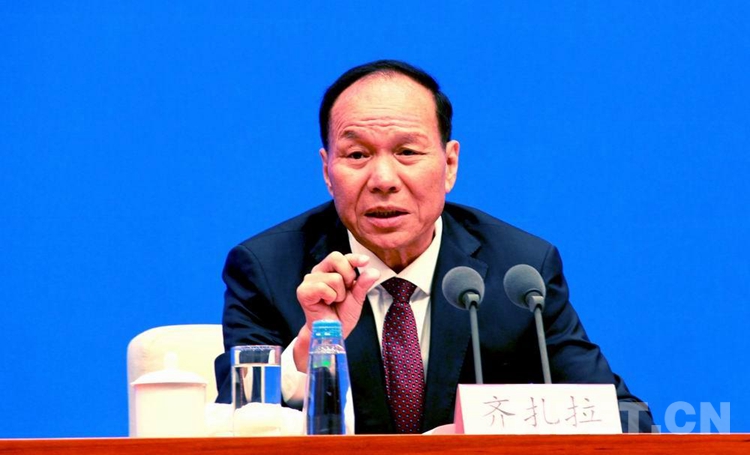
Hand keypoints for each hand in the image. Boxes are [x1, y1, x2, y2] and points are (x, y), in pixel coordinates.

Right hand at [293, 252, 379, 370]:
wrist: (332, 332)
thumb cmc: (342, 314)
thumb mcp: (357, 297)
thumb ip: (364, 284)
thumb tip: (374, 271)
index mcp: (330, 270)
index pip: (342, 257)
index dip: (354, 257)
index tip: (365, 261)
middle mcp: (319, 272)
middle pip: (336, 258)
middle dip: (348, 276)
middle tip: (345, 292)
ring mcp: (309, 280)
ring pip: (334, 277)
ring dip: (339, 294)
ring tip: (334, 301)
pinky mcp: (304, 291)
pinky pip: (323, 287)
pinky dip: (330, 297)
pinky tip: (326, 304)